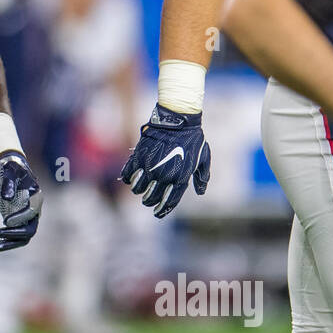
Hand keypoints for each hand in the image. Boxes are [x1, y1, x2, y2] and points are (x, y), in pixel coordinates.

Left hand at [0, 151, 42, 250]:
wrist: (8, 168)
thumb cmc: (10, 168)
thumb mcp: (9, 171)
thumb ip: (8, 183)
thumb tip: (6, 197)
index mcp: (36, 198)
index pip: (31, 213)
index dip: (20, 218)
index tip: (5, 222)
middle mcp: (34, 210)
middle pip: (29, 230)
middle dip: (14, 235)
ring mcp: (26, 217)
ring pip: (23, 237)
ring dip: (9, 243)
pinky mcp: (17, 221)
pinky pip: (14, 236)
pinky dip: (5, 241)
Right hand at [119, 103, 210, 217]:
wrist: (178, 119)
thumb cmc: (192, 138)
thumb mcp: (203, 158)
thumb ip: (202, 176)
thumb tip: (200, 191)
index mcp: (180, 177)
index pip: (169, 201)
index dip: (162, 210)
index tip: (157, 213)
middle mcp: (163, 175)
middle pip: (151, 197)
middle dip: (149, 201)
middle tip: (148, 200)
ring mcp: (150, 166)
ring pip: (138, 188)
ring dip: (138, 190)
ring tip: (140, 189)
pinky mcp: (139, 156)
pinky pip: (130, 173)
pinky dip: (129, 178)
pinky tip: (131, 178)